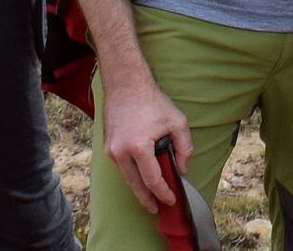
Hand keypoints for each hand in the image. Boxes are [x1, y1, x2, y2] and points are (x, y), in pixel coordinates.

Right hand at [99, 67, 191, 216]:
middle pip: (136, 185)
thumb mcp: (177, 121)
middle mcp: (121, 152)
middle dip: (147, 199)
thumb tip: (182, 168)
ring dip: (139, 188)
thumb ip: (184, 147)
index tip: (171, 200)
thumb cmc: (151, 101)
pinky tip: (141, 177)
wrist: (126, 84)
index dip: (163, 193)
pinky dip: (132, 174)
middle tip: (157, 209)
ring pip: (127, 177)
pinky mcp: (108, 146)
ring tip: (150, 197)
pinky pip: (122, 166)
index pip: (152, 180)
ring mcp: (111, 150)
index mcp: (139, 147)